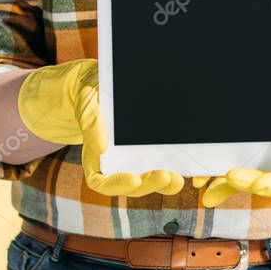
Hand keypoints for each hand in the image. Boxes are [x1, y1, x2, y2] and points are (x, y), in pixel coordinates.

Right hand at [18, 59, 183, 196]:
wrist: (105, 84)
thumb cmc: (93, 95)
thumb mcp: (87, 102)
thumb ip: (90, 121)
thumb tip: (101, 148)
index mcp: (95, 158)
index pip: (101, 182)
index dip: (118, 184)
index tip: (134, 180)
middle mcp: (115, 164)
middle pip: (131, 185)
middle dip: (148, 184)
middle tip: (164, 176)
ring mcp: (134, 160)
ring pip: (148, 180)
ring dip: (164, 183)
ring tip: (176, 178)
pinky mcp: (150, 151)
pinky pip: (161, 165)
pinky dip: (172, 169)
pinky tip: (183, 166)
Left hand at [197, 60, 270, 207]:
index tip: (258, 186)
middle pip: (261, 182)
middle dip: (244, 183)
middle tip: (230, 178)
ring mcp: (259, 159)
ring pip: (241, 178)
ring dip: (221, 185)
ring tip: (202, 185)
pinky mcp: (243, 151)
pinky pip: (228, 164)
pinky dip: (213, 172)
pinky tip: (198, 177)